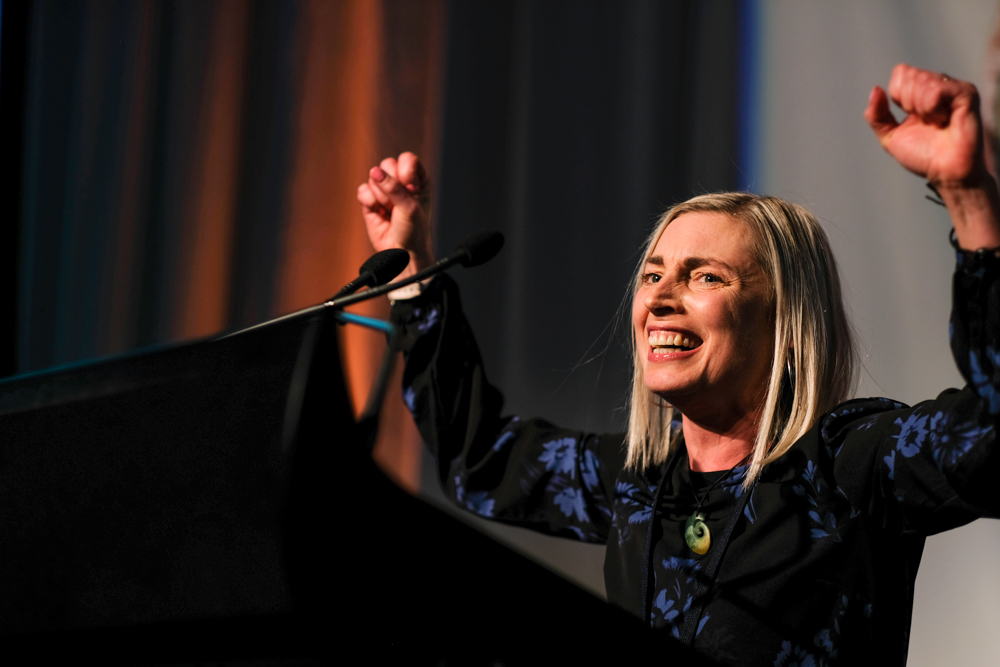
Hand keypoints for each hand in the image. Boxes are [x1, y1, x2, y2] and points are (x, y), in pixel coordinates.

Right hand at [357, 152, 434, 277]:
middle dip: (390, 185)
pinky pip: (362, 190)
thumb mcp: (410, 208)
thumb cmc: (414, 232)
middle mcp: (401, 183)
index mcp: (418, 180)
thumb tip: (375, 172)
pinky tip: (378, 211)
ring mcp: (384, 191)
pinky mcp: (370, 202)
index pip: (407, 160)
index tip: (410, 189)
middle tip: (398, 203)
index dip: (405, 172)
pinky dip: (369, 201)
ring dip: (381, 196)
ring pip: (374, 177)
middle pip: (387, 165)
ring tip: (389, 211)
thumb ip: (394, 188)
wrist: (402, 254)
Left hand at [867, 64, 999, 249]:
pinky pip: (936, 92)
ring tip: (937, 123)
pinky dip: (932, 110)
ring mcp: (954, 87)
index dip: (898, 97)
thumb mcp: (890, 136)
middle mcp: (939, 84)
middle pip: (909, 76)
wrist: (944, 172)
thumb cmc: (922, 156)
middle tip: (926, 122)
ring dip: (922, 110)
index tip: (912, 117)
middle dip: (909, 104)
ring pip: (922, 82)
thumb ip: (877, 115)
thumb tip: (875, 89)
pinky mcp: (966, 94)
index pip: (900, 73)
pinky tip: (944, 121)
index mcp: (921, 90)